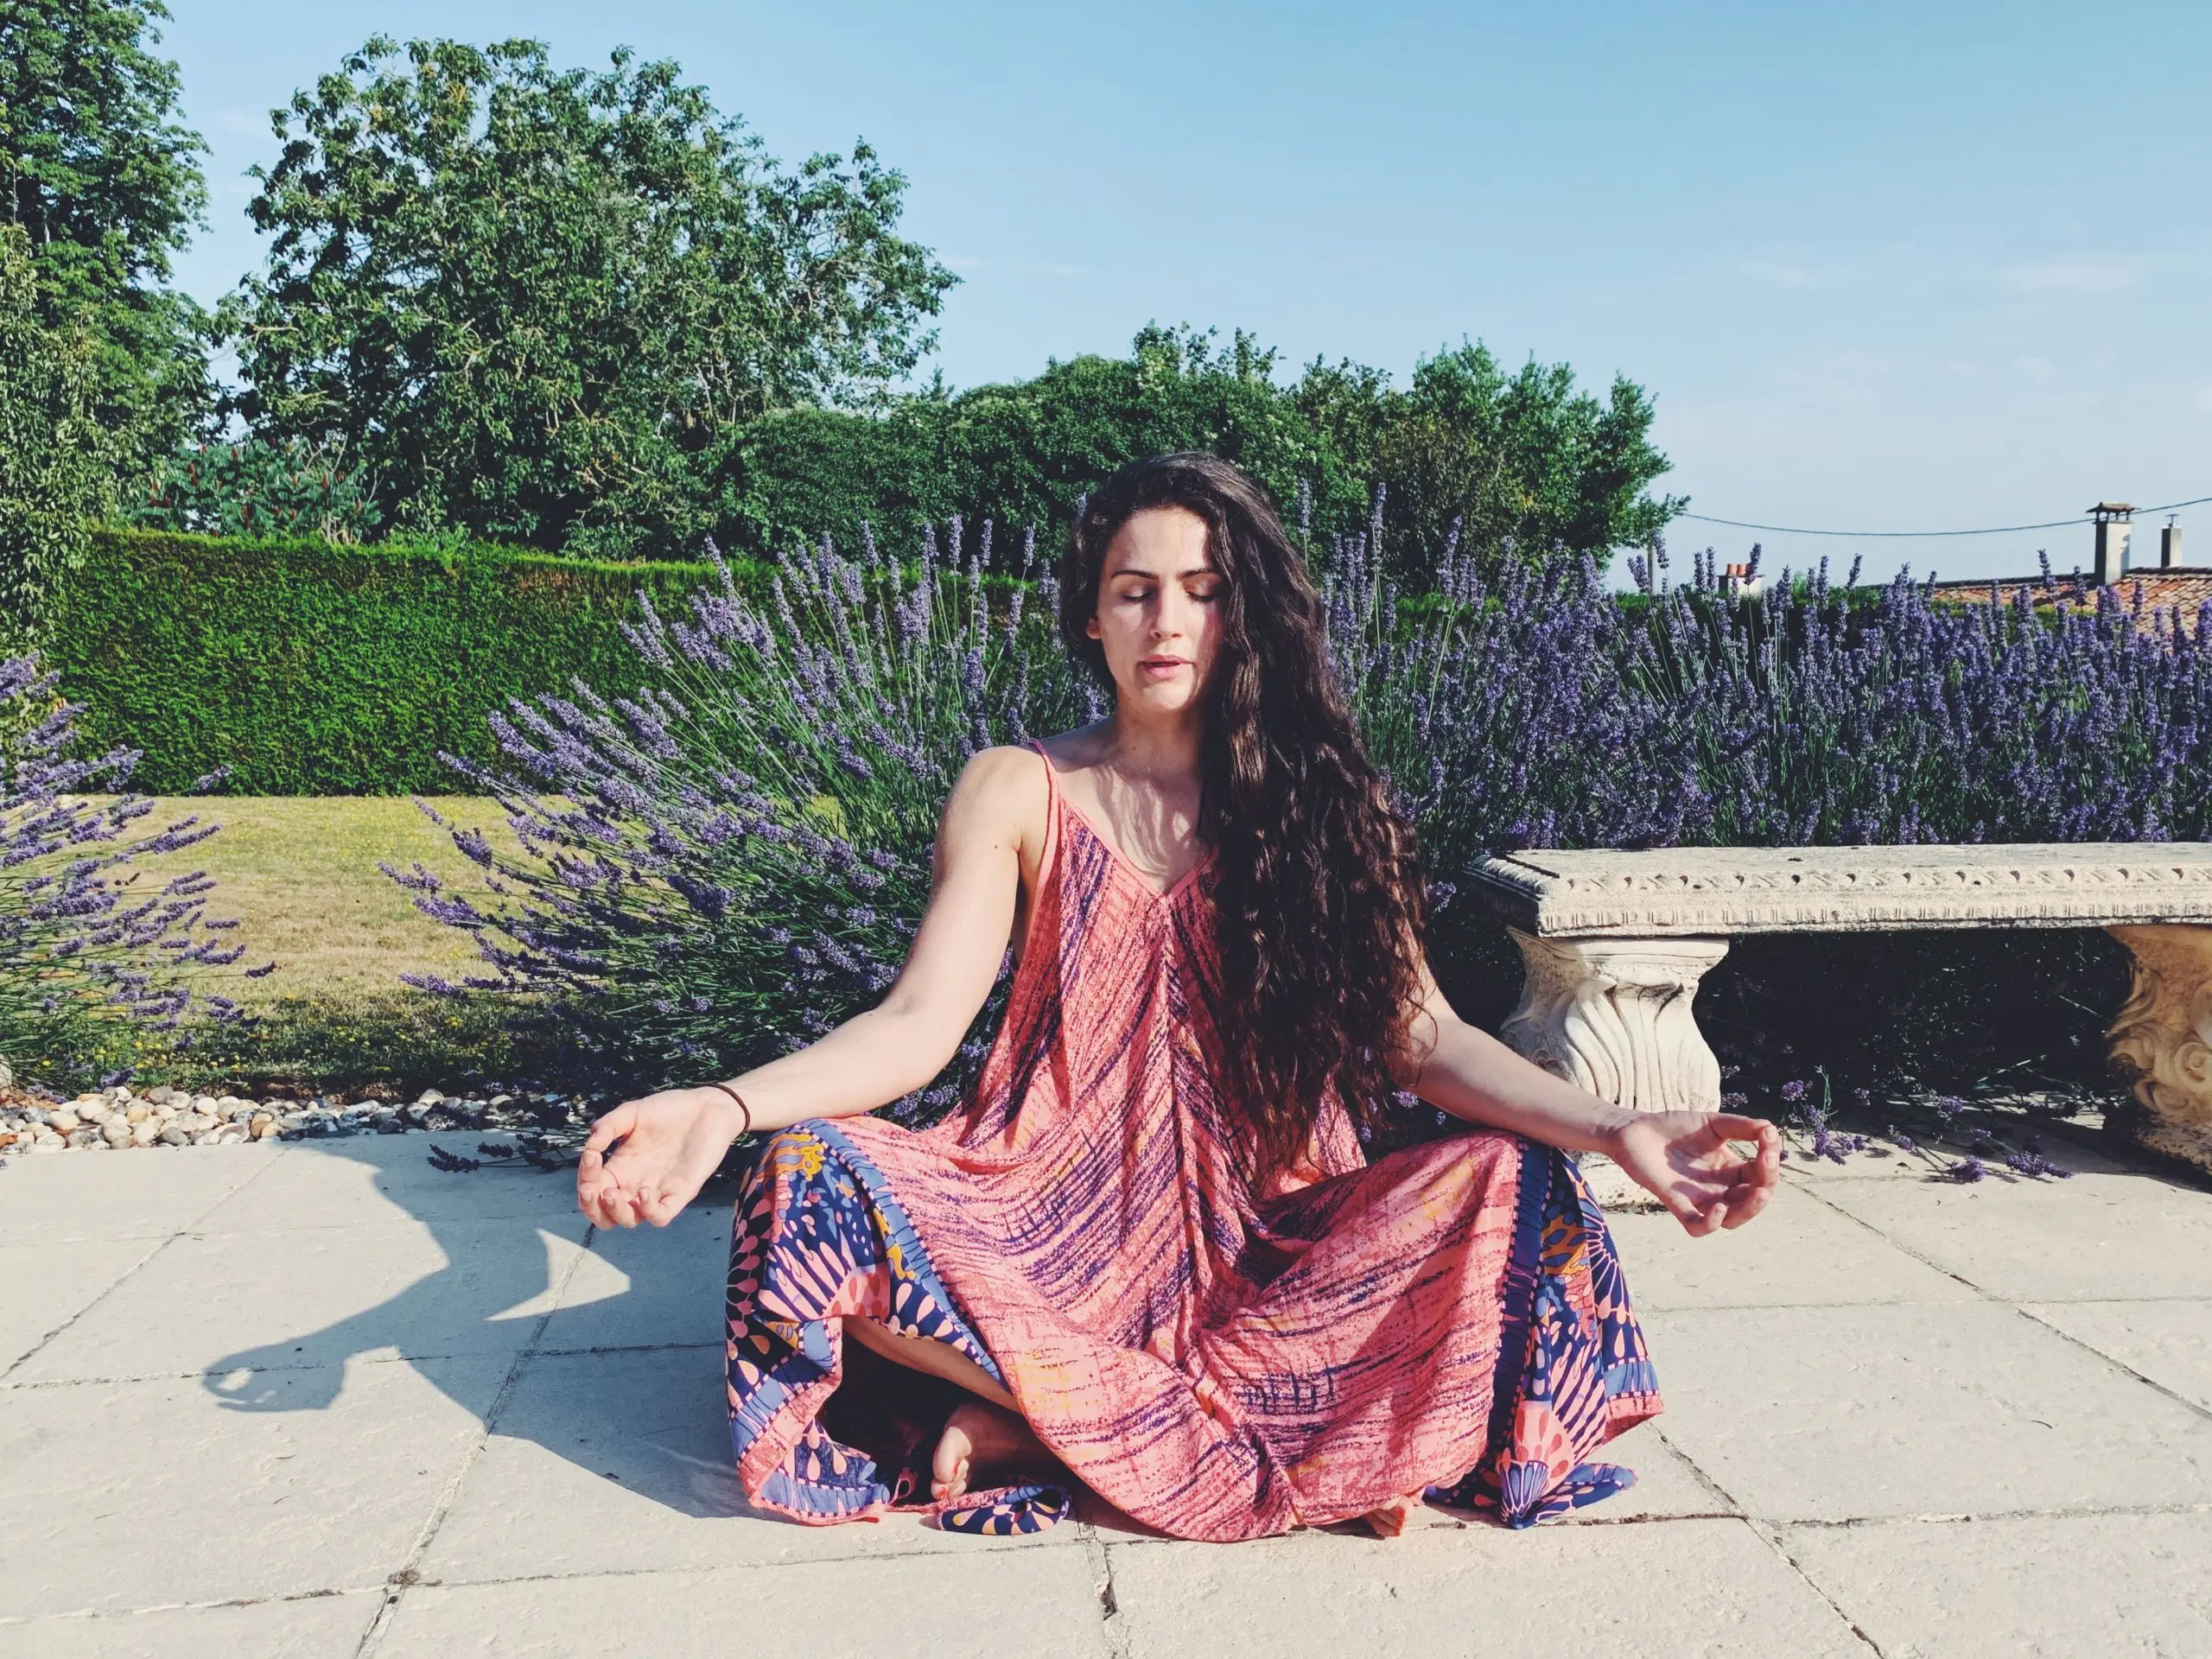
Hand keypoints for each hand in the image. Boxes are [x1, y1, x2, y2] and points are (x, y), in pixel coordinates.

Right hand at [577, 1087, 749, 1227]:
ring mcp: (657, 1191)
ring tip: (612, 1194)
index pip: (593, 1188)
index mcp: (621, 1167)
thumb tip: (589, 1147)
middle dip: (591, 1208)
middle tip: (592, 1190)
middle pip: (605, 1215)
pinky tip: (644, 1191)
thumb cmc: (670, 1110)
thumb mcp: (631, 1113)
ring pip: (630, 1221)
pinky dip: (649, 1211)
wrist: (707, 1107)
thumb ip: (607, 1126)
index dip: (585, 1180)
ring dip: (616, 1213)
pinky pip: (661, 1217)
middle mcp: (635, 1183)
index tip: (592, 1157)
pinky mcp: (680, 1193)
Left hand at [1606, 1111, 1780, 1235]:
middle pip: (1752, 1201)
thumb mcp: (1714, 1123)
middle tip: (1767, 1163)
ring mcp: (1698, 1199)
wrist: (1636, 1128)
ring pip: (1732, 1220)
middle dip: (1766, 1186)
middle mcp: (1719, 1189)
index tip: (1768, 1138)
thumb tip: (1771, 1130)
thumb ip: (1742, 1127)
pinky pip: (1697, 1226)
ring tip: (1758, 1191)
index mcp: (1731, 1171)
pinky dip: (1710, 1223)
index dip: (1770, 1161)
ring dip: (1749, 1209)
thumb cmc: (1675, 1127)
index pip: (1761, 1176)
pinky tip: (1719, 1207)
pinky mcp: (1676, 1203)